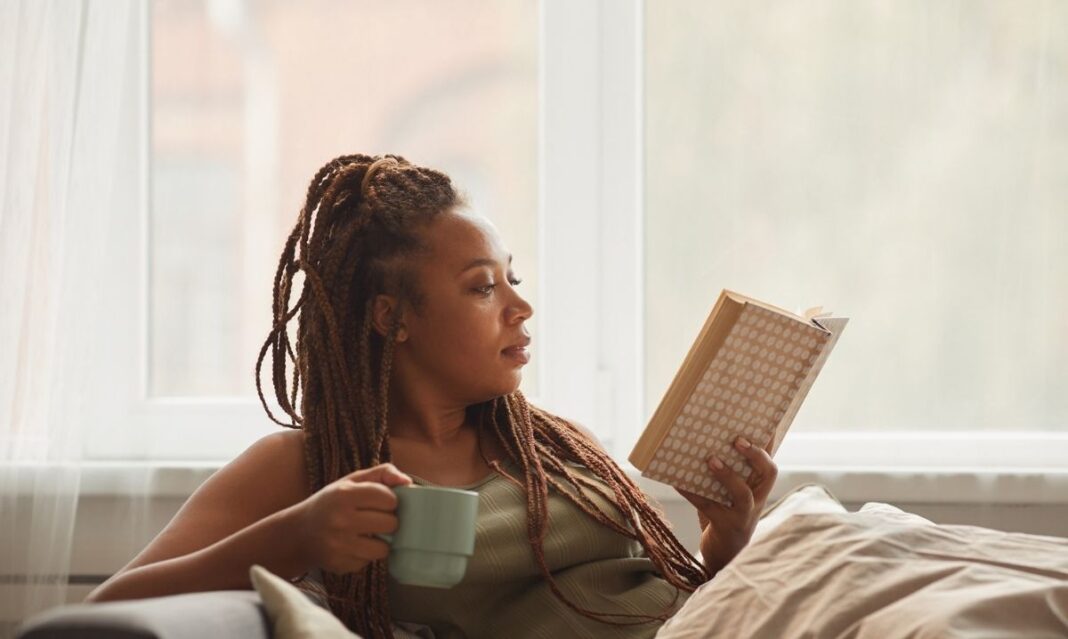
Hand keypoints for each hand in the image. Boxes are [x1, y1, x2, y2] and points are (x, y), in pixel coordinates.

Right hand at [293, 462, 412, 574]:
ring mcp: (339, 545)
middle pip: (391, 524)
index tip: (382, 502)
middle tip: (376, 519)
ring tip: (368, 533)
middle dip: (388, 521)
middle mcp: (340, 520)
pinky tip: (353, 546)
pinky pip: (368, 562)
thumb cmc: (332, 502)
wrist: (299, 533)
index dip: (390, 501)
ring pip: (383, 548)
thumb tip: (408, 482)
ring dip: (380, 541)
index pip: (389, 499)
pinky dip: (365, 555)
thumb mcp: (351, 481)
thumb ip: (382, 474)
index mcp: (344, 495)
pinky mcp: (339, 565)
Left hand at [674, 436, 777, 573]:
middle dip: (755, 455)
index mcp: (760, 487)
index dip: (768, 443)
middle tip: (737, 439)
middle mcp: (757, 499)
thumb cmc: (726, 515)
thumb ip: (731, 470)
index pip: (769, 460)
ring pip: (743, 494)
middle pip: (768, 474)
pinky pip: (707, 507)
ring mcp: (744, 515)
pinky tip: (675, 481)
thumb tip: (708, 438)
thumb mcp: (733, 492)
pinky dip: (690, 492)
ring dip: (727, 476)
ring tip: (711, 460)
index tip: (763, 421)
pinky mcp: (726, 527)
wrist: (724, 556)